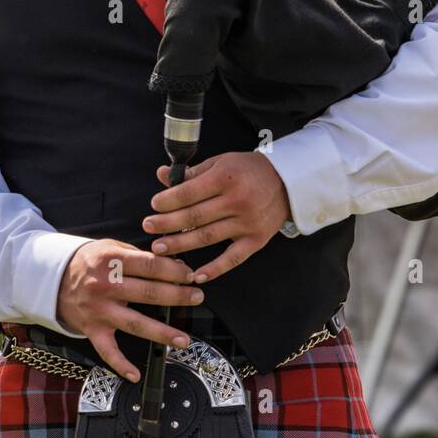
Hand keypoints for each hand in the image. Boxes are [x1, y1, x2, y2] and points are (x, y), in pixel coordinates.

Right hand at [55, 238, 205, 382]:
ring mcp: (99, 311)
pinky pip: (108, 351)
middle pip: (147, 293)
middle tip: (197, 297)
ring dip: (162, 332)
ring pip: (135, 323)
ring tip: (183, 339)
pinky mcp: (92, 330)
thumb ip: (139, 255)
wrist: (53, 279)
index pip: (149, 265)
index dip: (173, 270)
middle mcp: (105, 286)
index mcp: (111, 260)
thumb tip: (175, 265)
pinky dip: (121, 365)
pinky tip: (137, 374)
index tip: (190, 275)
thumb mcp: (111, 246)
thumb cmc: (89, 261)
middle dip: (177, 296)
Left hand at [142, 150, 292, 283]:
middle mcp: (237, 201)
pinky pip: (233, 258)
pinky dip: (215, 269)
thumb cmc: (249, 169)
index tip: (154, 205)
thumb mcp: (221, 163)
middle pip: (194, 216)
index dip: (168, 201)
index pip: (189, 192)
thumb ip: (192, 172)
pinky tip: (196, 275)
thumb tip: (162, 175)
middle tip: (148, 227)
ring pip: (207, 237)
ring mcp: (247, 223)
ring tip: (160, 248)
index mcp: (226, 177)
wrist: (288, 181)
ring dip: (181, 244)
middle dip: (167, 223)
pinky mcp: (256, 240)